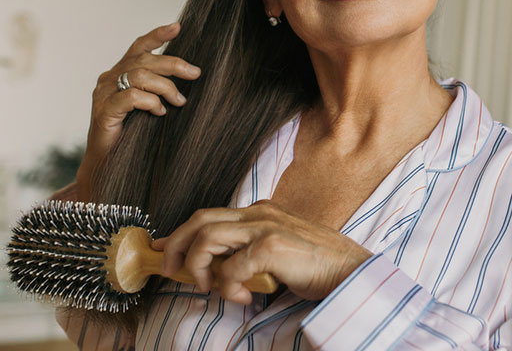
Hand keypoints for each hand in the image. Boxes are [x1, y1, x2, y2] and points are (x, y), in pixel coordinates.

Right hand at [78, 22, 200, 199]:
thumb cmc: (131, 133)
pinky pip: (131, 98)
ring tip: (179, 102)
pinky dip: (150, 102)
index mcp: (119, 72)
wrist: (107, 162)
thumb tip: (189, 75)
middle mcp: (109, 78)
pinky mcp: (104, 111)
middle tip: (195, 74)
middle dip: (173, 64)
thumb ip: (158, 87)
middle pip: (144, 60)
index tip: (177, 27)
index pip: (138, 47)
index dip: (157, 35)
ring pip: (139, 76)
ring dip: (166, 87)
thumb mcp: (148, 105)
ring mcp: (103, 94)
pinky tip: (160, 112)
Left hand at [150, 200, 371, 304]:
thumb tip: (214, 269)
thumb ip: (249, 252)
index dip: (178, 232)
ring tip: (210, 288)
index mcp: (260, 212)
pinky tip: (244, 298)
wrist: (351, 270)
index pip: (208, 215)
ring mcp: (266, 227)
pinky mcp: (273, 247)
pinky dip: (229, 286)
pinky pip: (232, 267)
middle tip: (172, 273)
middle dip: (176, 245)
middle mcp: (260, 213)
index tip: (160, 249)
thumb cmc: (317, 265)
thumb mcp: (277, 251)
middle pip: (200, 220)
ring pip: (207, 238)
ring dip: (198, 267)